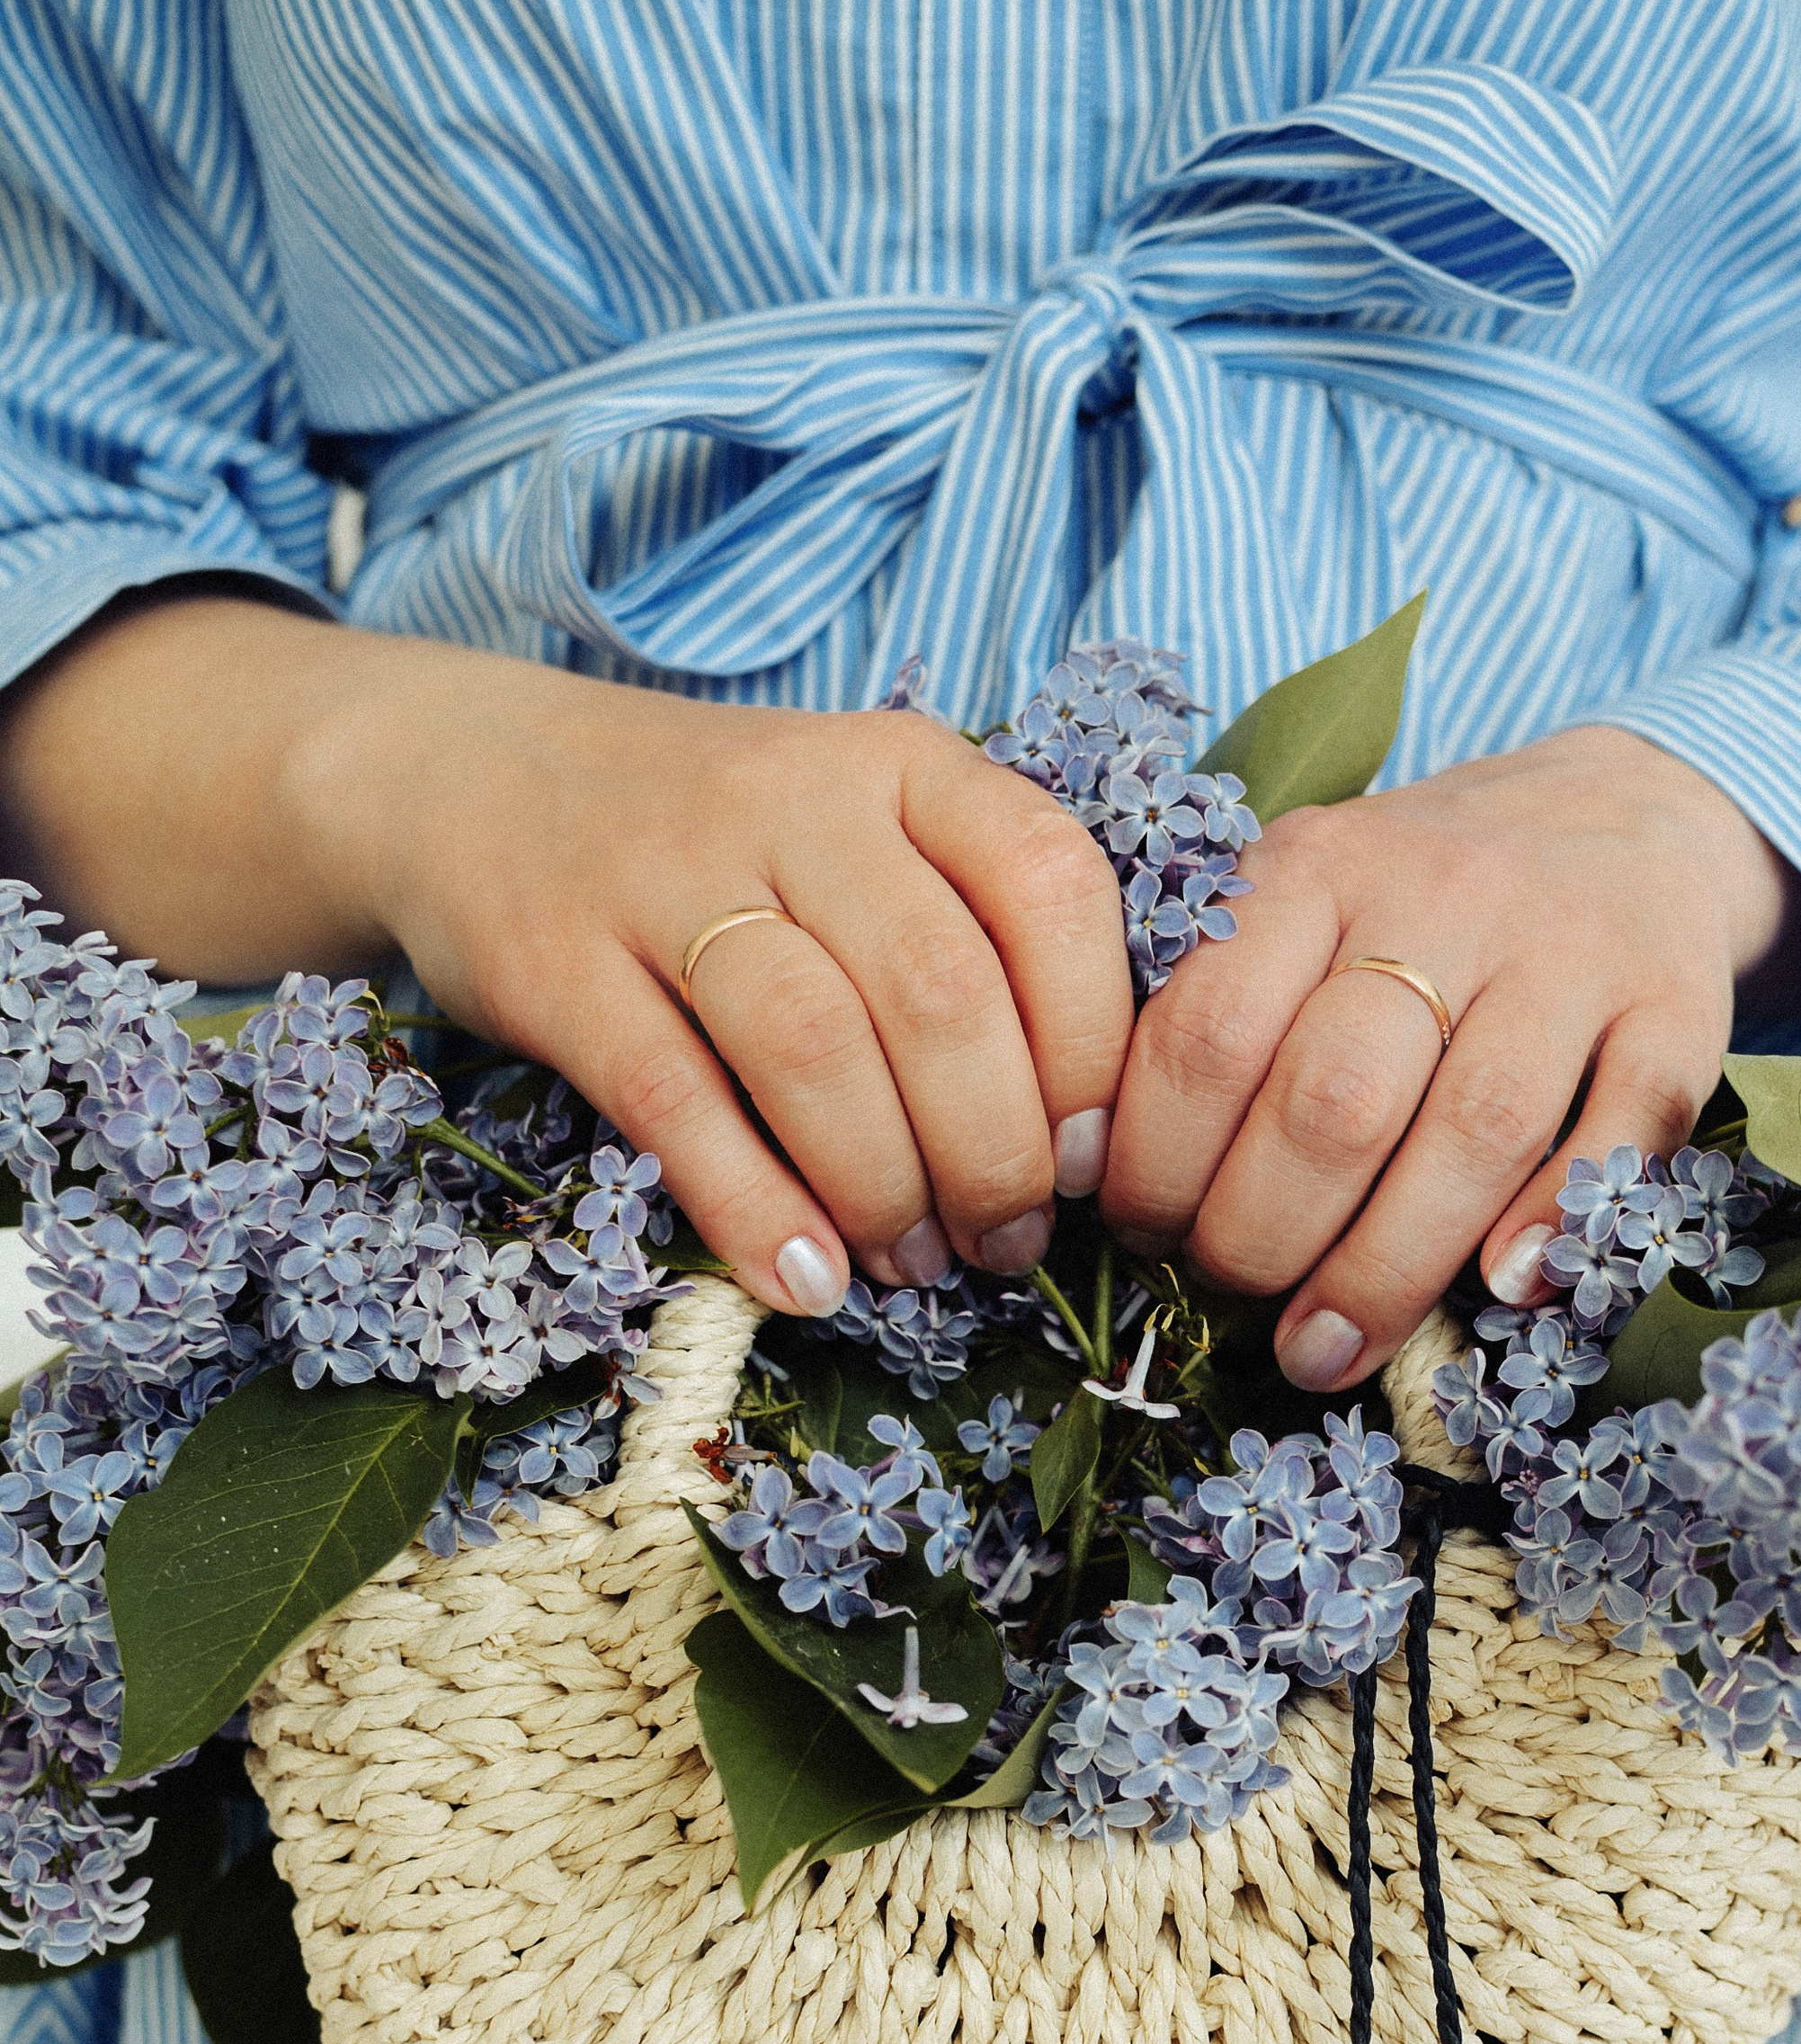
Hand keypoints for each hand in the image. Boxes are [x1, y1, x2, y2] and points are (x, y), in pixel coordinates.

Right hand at [0, 593, 1132, 1319]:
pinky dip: (752, 1206)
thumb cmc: (720, 845)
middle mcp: (793, 797)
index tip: (1084, 1158)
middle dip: (993, 1152)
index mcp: (903, 765)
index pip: (1051, 887)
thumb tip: (1076, 1141)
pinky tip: (804, 1278)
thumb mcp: (860, 837)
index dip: (1090, 1043)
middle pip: (938, 992)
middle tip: (1001, 1245)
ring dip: (883, 1186)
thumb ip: (967, 940)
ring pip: (814, 1047)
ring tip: (911, 1264)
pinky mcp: (555, 958)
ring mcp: (663, 871)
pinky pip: (674, 1099)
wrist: (468, 775)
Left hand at [1098, 725, 1788, 1387]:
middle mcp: (1446, 892)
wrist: (1624, 816)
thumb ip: (1219, 1011)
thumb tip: (1114, 1190)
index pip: (1208, 1031)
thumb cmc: (1419, 904)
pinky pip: (1626, 1126)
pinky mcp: (1680, 1003)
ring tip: (1324, 1351)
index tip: (1146, 1238)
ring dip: (1387, 1268)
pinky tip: (1502, 1290)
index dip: (1160, 1164)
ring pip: (1475, 1130)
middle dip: (1262, 1235)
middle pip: (1335, 1099)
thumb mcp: (1300, 903)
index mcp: (1317, 865)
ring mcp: (1573, 949)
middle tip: (1234, 1299)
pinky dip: (1561, 1220)